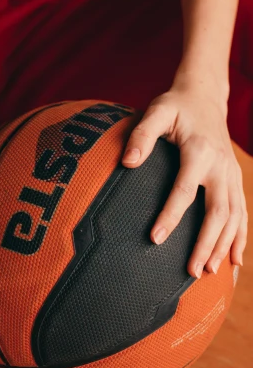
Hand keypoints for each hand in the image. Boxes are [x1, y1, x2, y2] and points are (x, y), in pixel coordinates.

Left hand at [122, 76, 246, 276]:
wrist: (205, 95)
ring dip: (223, 245)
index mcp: (200, 151)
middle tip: (190, 270)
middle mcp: (221, 166)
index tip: (155, 239)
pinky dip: (239, 238)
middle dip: (205, 243)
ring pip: (234, 216)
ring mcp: (232, 174)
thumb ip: (142, 135)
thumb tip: (127, 162)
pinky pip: (242, 212)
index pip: (185, 189)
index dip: (171, 216)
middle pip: (217, 211)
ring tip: (208, 272)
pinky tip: (234, 261)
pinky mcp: (236, 180)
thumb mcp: (156, 111)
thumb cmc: (175, 106)